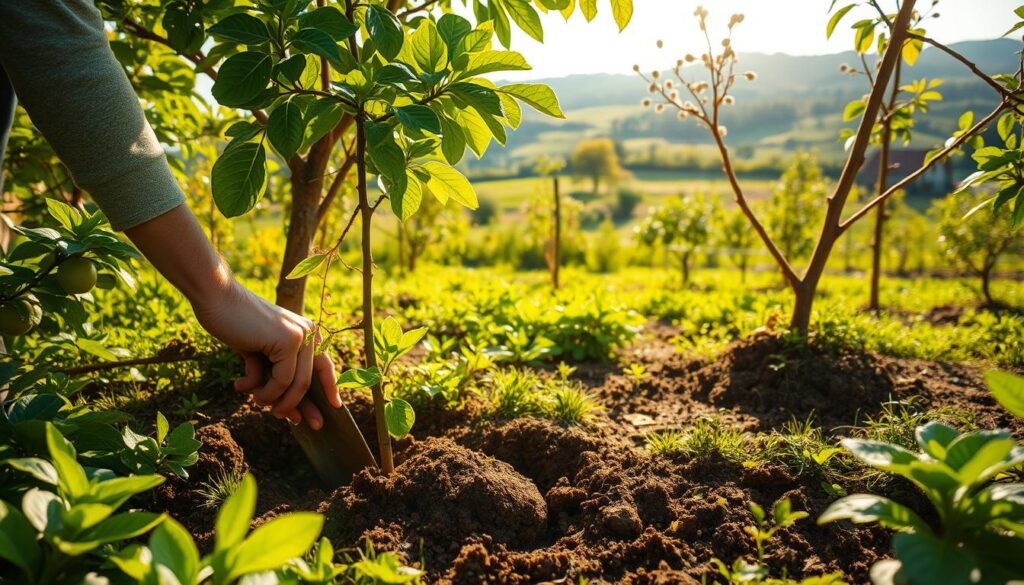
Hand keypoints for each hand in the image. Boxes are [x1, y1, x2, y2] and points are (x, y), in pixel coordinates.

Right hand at [123, 206, 340, 428]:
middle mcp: (308, 333)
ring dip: (273, 400)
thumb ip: (275, 377)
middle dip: (299, 406)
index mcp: (305, 333)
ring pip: (296, 386)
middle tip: (298, 423)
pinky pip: (281, 381)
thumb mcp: (260, 355)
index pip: (324, 366)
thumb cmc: (235, 326)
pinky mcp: (288, 341)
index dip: (330, 388)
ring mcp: (300, 336)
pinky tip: (241, 385)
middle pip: (308, 382)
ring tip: (255, 400)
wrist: (217, 299)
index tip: (335, 407)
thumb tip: (289, 413)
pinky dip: (263, 391)